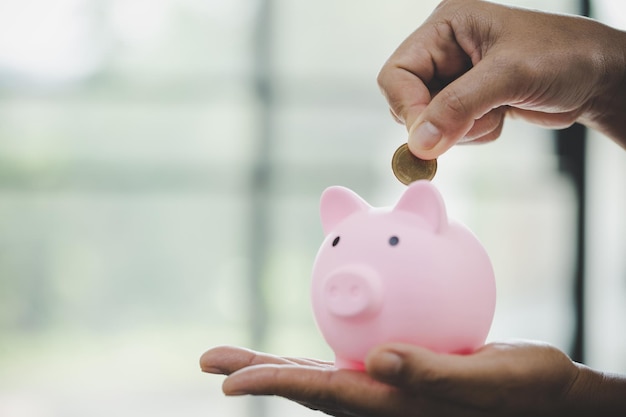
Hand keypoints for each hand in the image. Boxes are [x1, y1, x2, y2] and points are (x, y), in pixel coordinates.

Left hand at [200, 340, 619, 416]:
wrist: (542, 392)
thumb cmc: (525, 389)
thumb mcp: (491, 380)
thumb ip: (435, 376)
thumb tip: (378, 363)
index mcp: (395, 406)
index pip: (323, 394)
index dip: (274, 385)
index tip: (228, 381)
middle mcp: (381, 399)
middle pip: (306, 386)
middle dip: (257, 374)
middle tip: (208, 360)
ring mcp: (387, 386)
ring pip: (319, 373)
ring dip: (275, 363)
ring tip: (234, 355)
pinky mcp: (398, 369)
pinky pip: (347, 357)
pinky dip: (316, 350)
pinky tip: (309, 330)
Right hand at [378, 0, 625, 158]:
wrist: (600, 78)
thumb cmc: (564, 58)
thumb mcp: (509, 75)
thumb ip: (458, 106)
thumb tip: (418, 143)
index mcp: (446, 26)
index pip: (397, 73)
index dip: (407, 106)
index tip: (426, 137)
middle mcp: (445, 49)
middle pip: (408, 100)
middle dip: (440, 119)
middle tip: (475, 121)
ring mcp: (456, 76)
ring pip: (429, 121)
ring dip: (462, 129)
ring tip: (499, 111)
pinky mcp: (469, 100)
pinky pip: (450, 130)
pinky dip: (475, 133)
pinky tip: (503, 115)